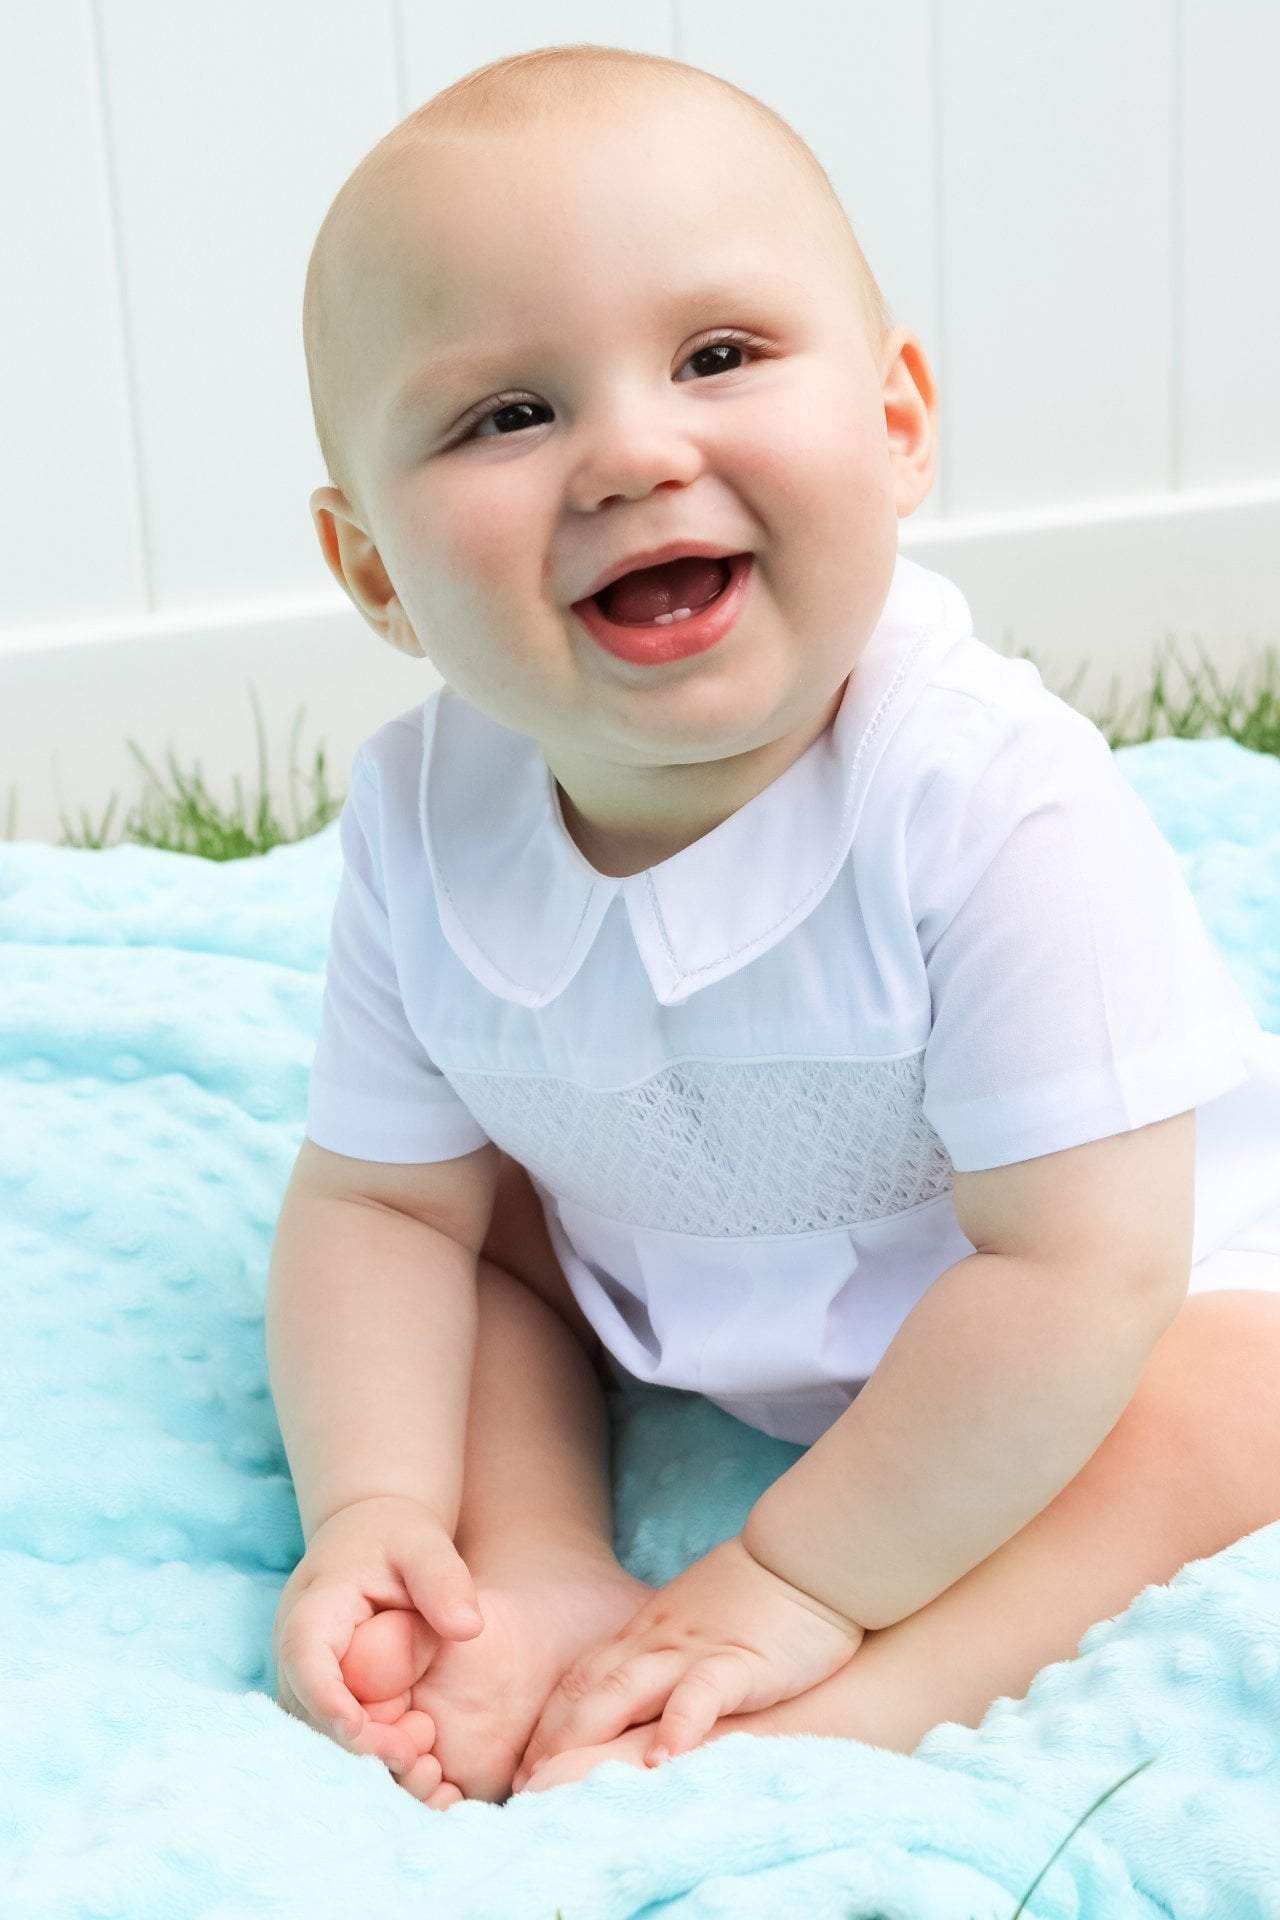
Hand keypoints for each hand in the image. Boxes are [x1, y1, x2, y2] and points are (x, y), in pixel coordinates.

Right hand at [272, 1494, 482, 1777]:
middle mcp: (295, 1649)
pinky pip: (333, 1732)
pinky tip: (412, 1750)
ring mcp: (303, 1676)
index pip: (305, 1657)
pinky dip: (368, 1747)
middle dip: (356, 1742)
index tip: (358, 1729)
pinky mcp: (319, 1693)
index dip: (325, 1697)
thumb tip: (469, 1628)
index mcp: (314, 1607)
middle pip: (307, 1710)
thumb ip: (444, 1580)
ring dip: (362, 1752)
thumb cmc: (397, 1538)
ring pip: (316, 1731)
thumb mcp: (425, 1545)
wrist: (370, 1534)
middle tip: (415, 1756)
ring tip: (420, 1756)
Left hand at [511, 1535, 863, 1786]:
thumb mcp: (694, 1623)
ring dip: (586, 1735)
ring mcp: (693, 1650)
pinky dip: (678, 1725)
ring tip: (560, 1782)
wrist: (805, 1557)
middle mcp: (655, 1642)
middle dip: (549, 1739)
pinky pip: (700, 1692)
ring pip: (624, 1689)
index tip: (522, 1766)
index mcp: (646, 1635)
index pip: (579, 1678)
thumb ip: (663, 1655)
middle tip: (522, 1788)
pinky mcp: (737, 1660)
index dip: (547, 1722)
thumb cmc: (757, 1596)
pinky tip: (664, 1761)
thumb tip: (635, 1699)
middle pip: (586, 1688)